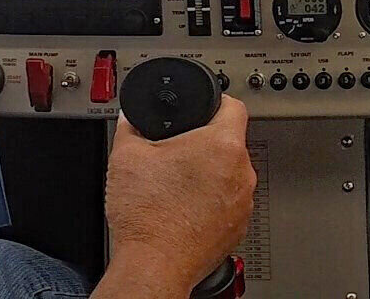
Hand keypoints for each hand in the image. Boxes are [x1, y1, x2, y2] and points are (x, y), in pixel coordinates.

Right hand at [103, 94, 256, 295]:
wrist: (153, 266)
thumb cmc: (147, 218)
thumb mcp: (126, 156)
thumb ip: (131, 127)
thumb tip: (132, 119)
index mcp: (222, 145)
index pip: (234, 107)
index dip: (216, 103)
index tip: (205, 109)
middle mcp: (242, 173)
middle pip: (229, 144)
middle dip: (204, 146)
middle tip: (176, 155)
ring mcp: (243, 203)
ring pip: (230, 175)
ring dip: (209, 176)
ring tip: (177, 187)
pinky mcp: (238, 228)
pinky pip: (228, 203)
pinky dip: (211, 203)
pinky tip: (184, 209)